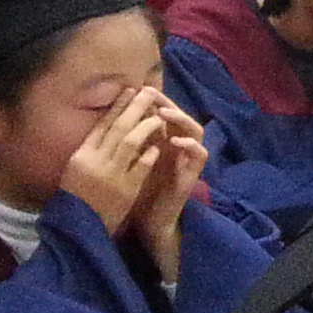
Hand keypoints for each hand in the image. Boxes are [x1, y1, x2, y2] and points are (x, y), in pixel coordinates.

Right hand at [57, 87, 170, 239]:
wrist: (80, 229)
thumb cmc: (77, 199)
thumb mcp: (76, 171)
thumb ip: (91, 151)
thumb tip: (107, 127)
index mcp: (80, 157)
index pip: (100, 126)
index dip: (116, 107)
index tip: (128, 91)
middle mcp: (93, 162)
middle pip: (116, 128)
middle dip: (134, 108)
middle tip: (148, 92)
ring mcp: (109, 176)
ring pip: (129, 143)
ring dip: (145, 127)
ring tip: (157, 117)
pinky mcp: (124, 190)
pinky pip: (141, 166)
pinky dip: (149, 155)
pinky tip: (158, 146)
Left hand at [128, 91, 207, 284]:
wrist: (150, 222)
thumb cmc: (139, 193)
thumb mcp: (129, 164)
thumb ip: (128, 143)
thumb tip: (112, 119)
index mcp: (162, 141)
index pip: (160, 113)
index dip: (151, 101)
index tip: (135, 90)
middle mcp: (178, 147)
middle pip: (179, 116)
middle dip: (166, 103)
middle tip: (151, 94)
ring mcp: (188, 159)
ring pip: (195, 130)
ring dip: (180, 119)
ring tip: (163, 113)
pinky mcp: (193, 173)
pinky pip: (200, 154)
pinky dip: (190, 144)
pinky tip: (175, 140)